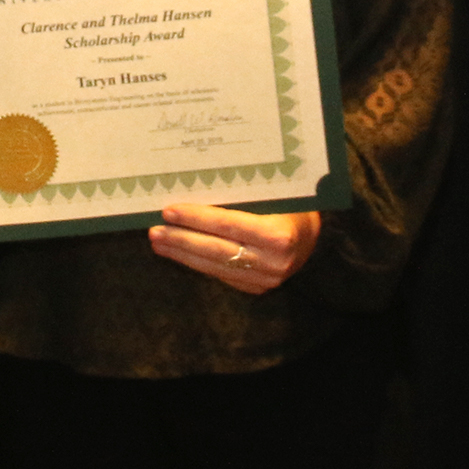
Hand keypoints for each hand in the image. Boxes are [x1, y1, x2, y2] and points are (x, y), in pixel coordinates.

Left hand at [149, 203, 320, 293]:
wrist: (314, 236)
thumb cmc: (293, 205)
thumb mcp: (275, 193)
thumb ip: (242, 192)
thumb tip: (196, 180)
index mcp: (279, 235)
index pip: (228, 226)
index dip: (195, 218)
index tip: (168, 210)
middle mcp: (273, 262)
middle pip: (216, 250)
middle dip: (181, 240)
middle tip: (154, 231)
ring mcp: (265, 279)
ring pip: (215, 267)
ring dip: (183, 255)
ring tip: (159, 243)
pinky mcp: (257, 288)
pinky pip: (221, 275)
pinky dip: (197, 263)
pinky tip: (179, 252)